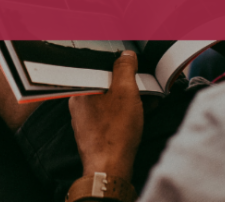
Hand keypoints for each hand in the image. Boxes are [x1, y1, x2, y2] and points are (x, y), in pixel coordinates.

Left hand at [69, 51, 142, 179]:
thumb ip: (125, 69)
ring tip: (146, 102)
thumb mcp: (126, 92)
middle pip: (105, 83)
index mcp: (80, 88)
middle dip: (127, 84)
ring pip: (109, 99)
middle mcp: (78, 101)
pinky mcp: (93, 130)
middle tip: (144, 87)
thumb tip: (126, 56)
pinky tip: (139, 115)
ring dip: (128, 98)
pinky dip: (123, 112)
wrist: (110, 168)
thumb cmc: (115, 133)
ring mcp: (85, 117)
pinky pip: (109, 114)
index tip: (134, 66)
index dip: (119, 64)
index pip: (98, 65)